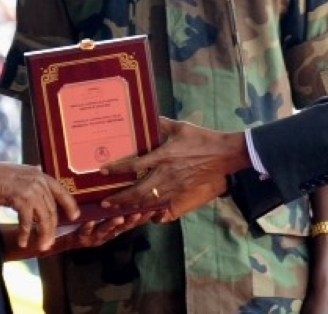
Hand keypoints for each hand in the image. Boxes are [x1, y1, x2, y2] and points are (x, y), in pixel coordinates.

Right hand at [0, 162, 80, 250]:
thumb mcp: (20, 173)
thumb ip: (32, 179)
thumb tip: (40, 178)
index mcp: (40, 175)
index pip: (61, 191)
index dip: (70, 204)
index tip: (74, 216)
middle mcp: (39, 182)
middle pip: (52, 210)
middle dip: (51, 229)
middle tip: (49, 242)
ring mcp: (32, 191)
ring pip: (44, 218)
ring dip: (43, 235)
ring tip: (41, 246)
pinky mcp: (22, 200)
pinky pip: (28, 222)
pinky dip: (25, 233)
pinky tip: (22, 242)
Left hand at [50, 210, 155, 252]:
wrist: (63, 236)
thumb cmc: (84, 221)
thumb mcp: (101, 213)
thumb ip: (114, 205)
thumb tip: (127, 189)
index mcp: (114, 227)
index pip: (132, 221)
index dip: (144, 216)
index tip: (155, 208)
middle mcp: (108, 233)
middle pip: (123, 227)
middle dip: (131, 220)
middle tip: (140, 212)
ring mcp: (95, 237)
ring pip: (106, 230)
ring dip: (113, 223)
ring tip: (119, 217)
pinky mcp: (82, 239)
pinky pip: (85, 232)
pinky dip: (89, 226)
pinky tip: (90, 220)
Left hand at [97, 118, 248, 220]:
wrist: (225, 154)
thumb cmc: (202, 138)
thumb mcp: (180, 127)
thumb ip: (161, 123)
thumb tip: (148, 116)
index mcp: (164, 156)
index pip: (135, 165)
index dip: (117, 169)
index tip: (102, 172)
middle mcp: (167, 174)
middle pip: (139, 191)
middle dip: (121, 199)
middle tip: (105, 202)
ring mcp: (175, 185)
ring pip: (149, 201)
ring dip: (132, 206)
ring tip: (117, 209)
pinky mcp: (182, 192)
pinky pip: (162, 203)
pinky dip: (149, 208)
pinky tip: (139, 210)